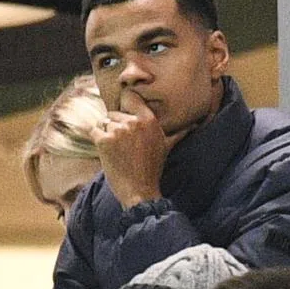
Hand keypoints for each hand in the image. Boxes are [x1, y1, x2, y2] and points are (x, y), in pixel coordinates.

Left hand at [92, 90, 187, 208]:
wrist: (139, 191)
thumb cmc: (151, 169)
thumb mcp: (166, 147)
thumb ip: (178, 133)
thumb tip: (195, 125)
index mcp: (149, 120)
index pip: (130, 98)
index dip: (125, 107)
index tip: (125, 117)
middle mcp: (133, 122)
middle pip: (114, 114)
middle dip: (116, 127)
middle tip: (125, 147)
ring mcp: (118, 131)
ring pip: (104, 123)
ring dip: (106, 135)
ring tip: (118, 152)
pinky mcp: (104, 141)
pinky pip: (93, 132)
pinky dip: (97, 141)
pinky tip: (107, 153)